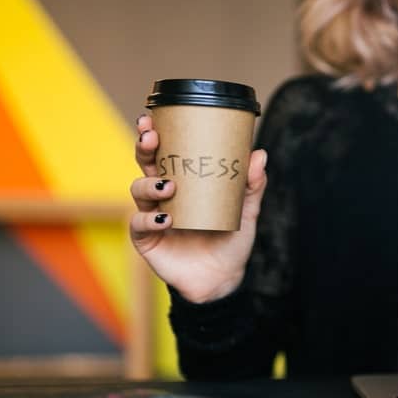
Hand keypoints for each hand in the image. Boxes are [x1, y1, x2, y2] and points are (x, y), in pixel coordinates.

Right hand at [129, 114, 267, 302]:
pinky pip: (139, 224)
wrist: (224, 280)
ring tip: (168, 186)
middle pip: (146, 164)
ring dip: (150, 184)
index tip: (152, 118)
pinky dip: (149, 220)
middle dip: (144, 147)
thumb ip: (252, 186)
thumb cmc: (231, 242)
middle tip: (151, 137)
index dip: (154, 134)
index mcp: (183, 183)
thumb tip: (259, 154)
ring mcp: (153, 216)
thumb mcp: (246, 212)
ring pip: (138, 190)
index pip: (165, 152)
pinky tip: (166, 220)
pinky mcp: (147, 240)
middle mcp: (164, 196)